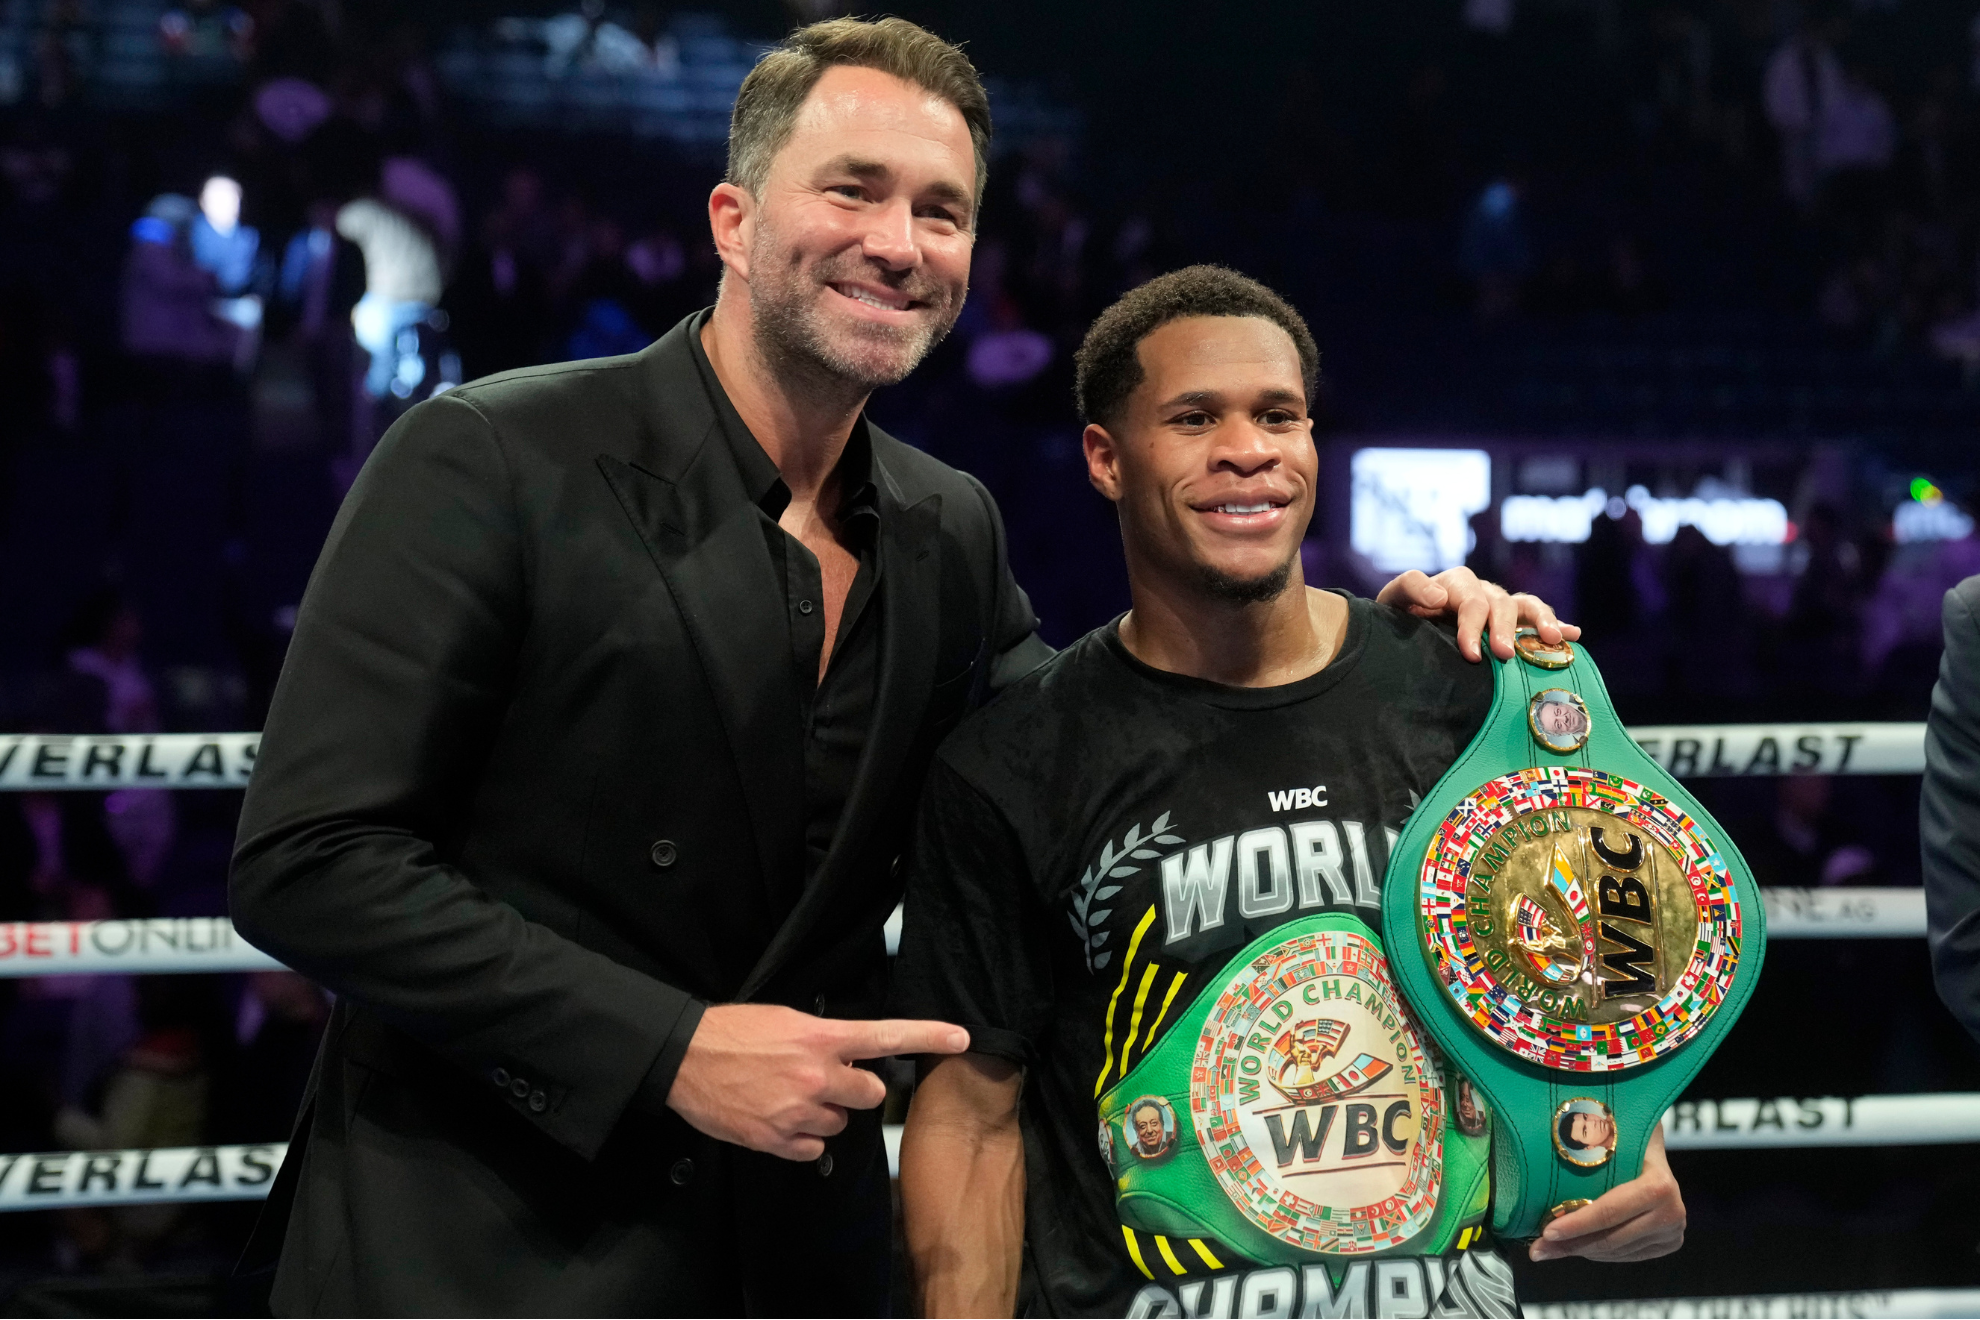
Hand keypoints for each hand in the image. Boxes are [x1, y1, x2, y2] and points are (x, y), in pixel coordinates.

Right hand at [667, 1003, 968, 1159]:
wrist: (684, 1058)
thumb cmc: (734, 1033)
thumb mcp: (786, 1022)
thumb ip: (824, 1041)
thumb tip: (848, 1058)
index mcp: (821, 1038)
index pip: (885, 1037)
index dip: (928, 1036)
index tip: (961, 1038)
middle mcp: (816, 1075)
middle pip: (870, 1095)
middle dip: (855, 1090)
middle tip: (825, 1081)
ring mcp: (798, 1111)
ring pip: (840, 1124)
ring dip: (824, 1114)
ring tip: (789, 1096)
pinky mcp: (778, 1140)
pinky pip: (814, 1149)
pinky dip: (802, 1138)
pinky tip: (778, 1118)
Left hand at [1375, 566, 1579, 662]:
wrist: (1405, 626)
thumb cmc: (1399, 617)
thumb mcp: (1393, 599)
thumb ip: (1410, 588)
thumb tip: (1439, 596)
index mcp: (1456, 584)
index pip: (1470, 601)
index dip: (1472, 626)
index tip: (1472, 654)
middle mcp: (1483, 592)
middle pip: (1501, 605)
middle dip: (1505, 629)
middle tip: (1505, 654)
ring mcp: (1501, 605)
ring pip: (1527, 606)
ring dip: (1541, 621)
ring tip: (1554, 638)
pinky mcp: (1514, 621)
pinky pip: (1538, 618)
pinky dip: (1557, 624)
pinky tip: (1574, 635)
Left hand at [1528, 1125, 1684, 1262]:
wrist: (1653, 1143)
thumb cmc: (1625, 1133)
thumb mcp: (1609, 1131)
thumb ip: (1584, 1142)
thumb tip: (1540, 1141)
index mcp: (1659, 1185)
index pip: (1610, 1211)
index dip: (1576, 1224)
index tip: (1546, 1231)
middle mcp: (1672, 1212)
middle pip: (1611, 1238)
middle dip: (1570, 1245)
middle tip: (1537, 1249)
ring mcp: (1672, 1232)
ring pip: (1616, 1251)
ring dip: (1580, 1250)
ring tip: (1549, 1248)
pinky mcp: (1668, 1243)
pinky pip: (1626, 1255)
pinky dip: (1598, 1253)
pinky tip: (1576, 1245)